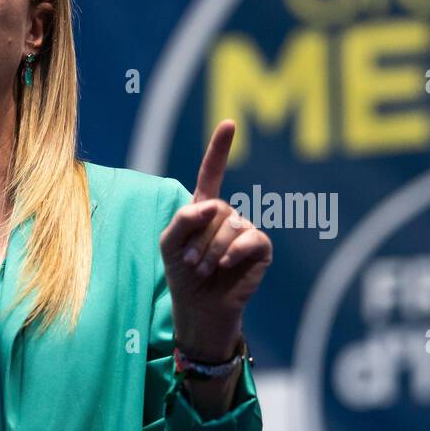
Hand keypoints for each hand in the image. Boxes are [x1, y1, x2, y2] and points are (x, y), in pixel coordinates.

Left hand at [159, 120, 271, 360]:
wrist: (199, 308)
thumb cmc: (182, 274)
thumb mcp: (169, 243)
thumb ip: (182, 218)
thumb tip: (213, 205)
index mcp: (204, 208)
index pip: (213, 172)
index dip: (220, 148)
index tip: (230, 123)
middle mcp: (228, 215)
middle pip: (216, 209)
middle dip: (199, 238)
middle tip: (192, 264)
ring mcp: (246, 231)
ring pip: (230, 225)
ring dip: (211, 251)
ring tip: (205, 270)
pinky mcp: (260, 249)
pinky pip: (250, 238)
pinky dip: (233, 252)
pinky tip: (225, 266)